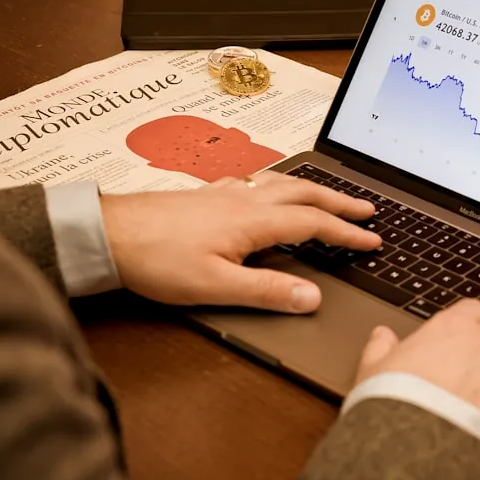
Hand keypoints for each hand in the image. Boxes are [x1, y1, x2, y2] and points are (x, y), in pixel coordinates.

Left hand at [101, 171, 380, 312]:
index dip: (347, 233)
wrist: (106, 233)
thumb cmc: (155, 259)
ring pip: (282, 184)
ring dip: (313, 190)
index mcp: (254, 221)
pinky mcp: (206, 196)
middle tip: (367, 209)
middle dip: (340, 202)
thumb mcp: (216, 286)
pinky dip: (278, 184)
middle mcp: (244, 200)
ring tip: (329, 196)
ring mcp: (225, 194)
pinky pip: (256, 182)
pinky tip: (267, 190)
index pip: (314, 225)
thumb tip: (312, 297)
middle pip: (305, 194)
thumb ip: (267, 291)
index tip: (372, 240)